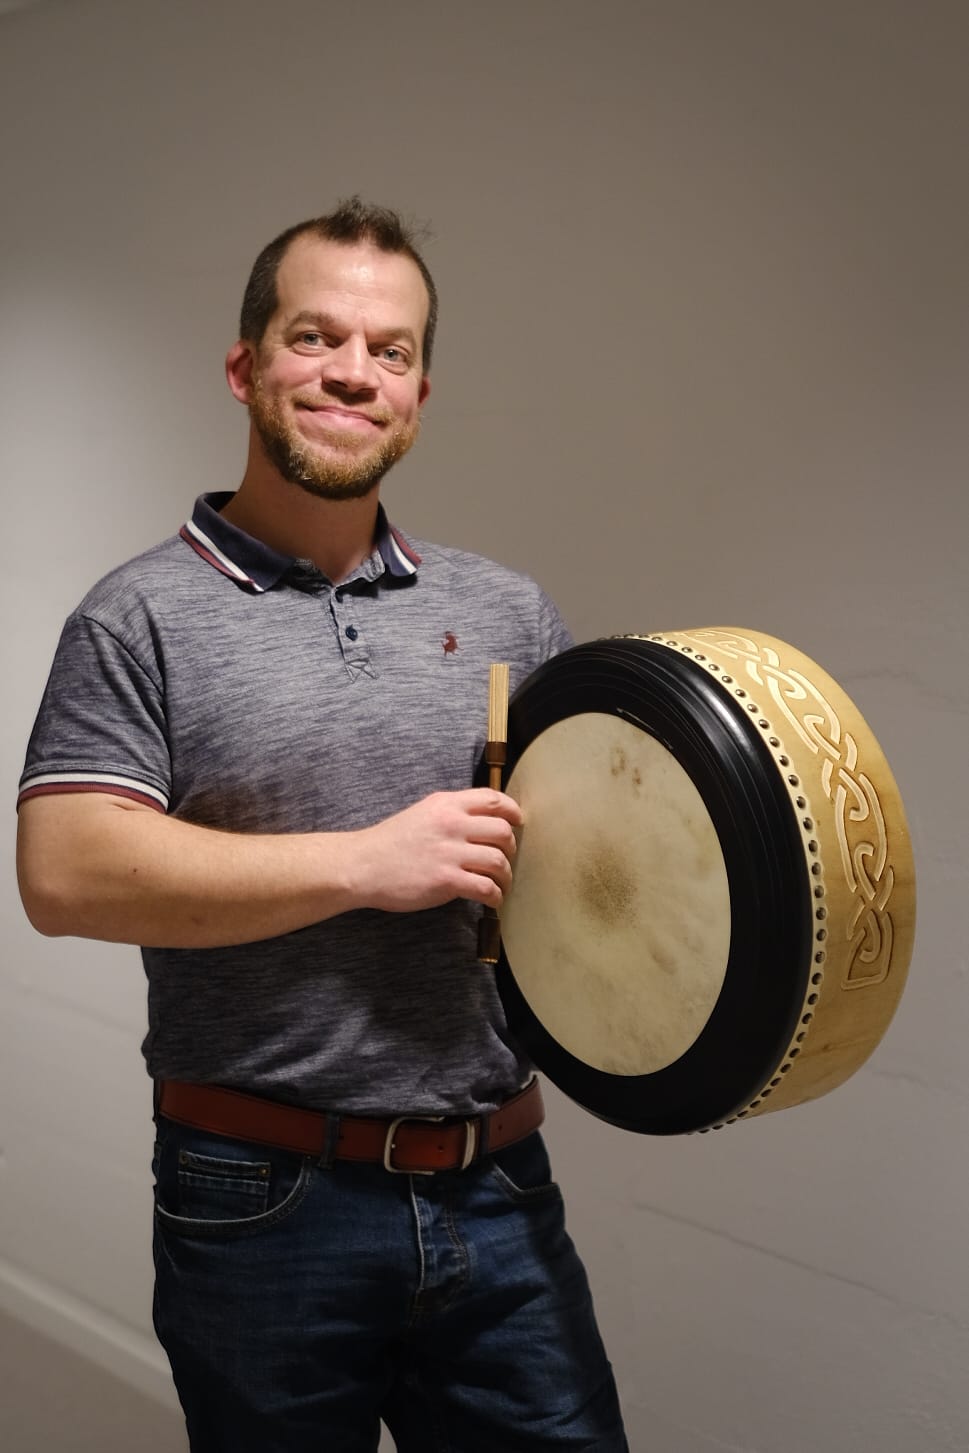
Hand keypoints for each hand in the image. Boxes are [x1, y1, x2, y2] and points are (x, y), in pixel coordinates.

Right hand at [350, 789, 522, 912]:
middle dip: (511, 847)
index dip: (512, 811)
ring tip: (502, 884)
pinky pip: (485, 887)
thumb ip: (451, 813)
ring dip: (506, 875)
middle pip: (502, 831)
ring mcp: (449, 853)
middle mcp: (451, 824)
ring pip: (498, 860)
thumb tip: (481, 821)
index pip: (492, 799)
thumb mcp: (422, 813)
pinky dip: (495, 896)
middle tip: (506, 858)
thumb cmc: (390, 842)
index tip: (518, 822)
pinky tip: (492, 900)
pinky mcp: (445, 880)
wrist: (362, 865)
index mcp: (446, 804)